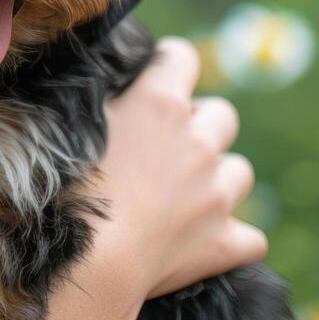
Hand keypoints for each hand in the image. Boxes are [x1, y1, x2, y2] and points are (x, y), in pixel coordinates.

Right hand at [90, 36, 266, 298]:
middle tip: (166, 147)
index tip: (153, 81)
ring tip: (186, 193)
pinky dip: (233, 238)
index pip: (182, 57)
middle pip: (222, 114)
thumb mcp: (73, 127)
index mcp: (160, 104)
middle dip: (201, 125)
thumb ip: (100, 102)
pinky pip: (252, 237)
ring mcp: (217, 193)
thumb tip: (106, 88)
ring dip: (219, 177)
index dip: (169, 66)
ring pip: (240, 172)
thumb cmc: (66, 190)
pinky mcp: (224, 242)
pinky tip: (208, 240)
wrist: (92, 262)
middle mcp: (198, 141)